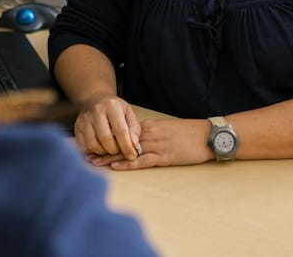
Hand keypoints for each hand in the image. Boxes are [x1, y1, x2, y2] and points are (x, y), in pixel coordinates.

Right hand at [73, 93, 141, 163]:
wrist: (95, 99)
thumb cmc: (115, 109)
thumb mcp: (128, 113)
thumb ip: (134, 129)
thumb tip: (134, 145)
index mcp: (112, 106)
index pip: (120, 130)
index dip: (127, 146)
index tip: (132, 156)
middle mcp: (96, 111)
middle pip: (105, 138)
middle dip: (114, 150)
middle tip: (119, 150)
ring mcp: (84, 119)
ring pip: (93, 144)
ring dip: (103, 152)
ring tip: (109, 148)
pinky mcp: (77, 127)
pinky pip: (83, 147)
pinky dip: (92, 152)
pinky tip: (99, 147)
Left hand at [90, 118, 211, 169]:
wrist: (208, 135)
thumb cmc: (190, 134)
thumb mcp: (167, 130)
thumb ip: (151, 135)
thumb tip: (138, 143)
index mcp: (149, 127)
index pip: (122, 133)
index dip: (106, 140)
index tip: (91, 145)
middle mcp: (149, 134)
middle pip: (120, 142)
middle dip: (102, 149)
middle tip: (84, 155)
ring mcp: (157, 145)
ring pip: (127, 151)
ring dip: (109, 158)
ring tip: (93, 163)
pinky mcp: (165, 156)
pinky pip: (143, 160)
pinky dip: (128, 163)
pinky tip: (116, 166)